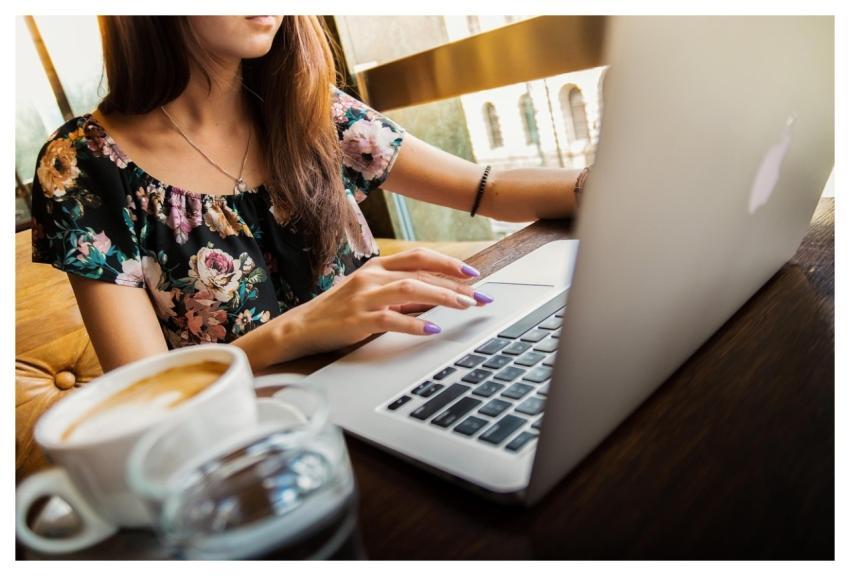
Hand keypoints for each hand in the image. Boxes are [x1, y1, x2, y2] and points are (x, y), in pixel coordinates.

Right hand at [277, 248, 493, 357]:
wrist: (301, 327)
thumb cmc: (340, 311)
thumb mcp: (370, 294)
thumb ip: (400, 291)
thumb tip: (437, 296)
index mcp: (377, 266)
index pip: (419, 257)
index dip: (448, 263)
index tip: (473, 274)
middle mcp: (372, 276)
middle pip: (421, 272)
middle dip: (455, 284)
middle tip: (480, 296)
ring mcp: (364, 297)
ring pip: (411, 289)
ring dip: (442, 297)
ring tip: (465, 306)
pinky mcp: (357, 320)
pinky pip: (391, 319)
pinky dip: (414, 323)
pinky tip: (432, 329)